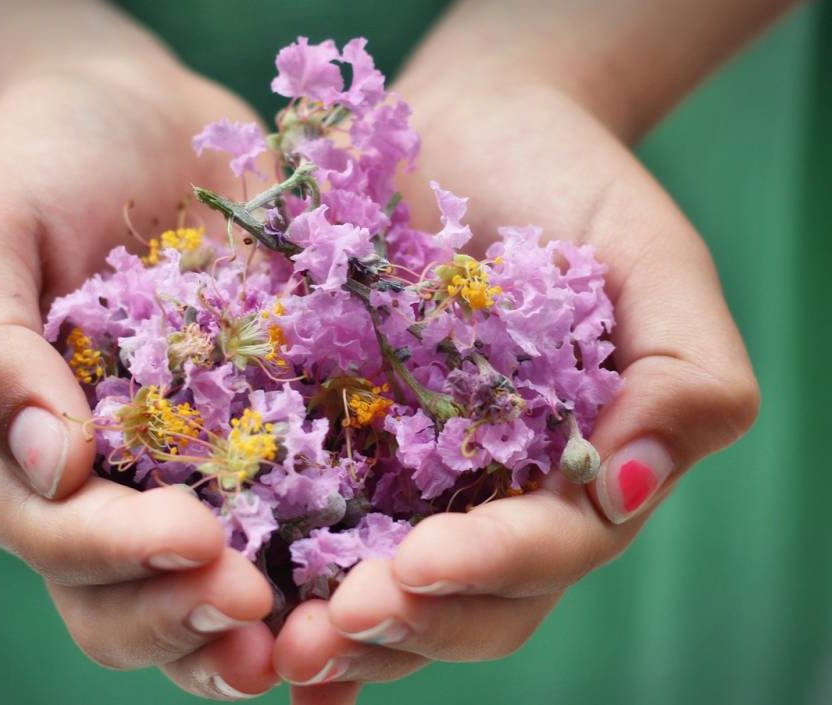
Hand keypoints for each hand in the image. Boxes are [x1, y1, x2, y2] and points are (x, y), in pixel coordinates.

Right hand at [0, 54, 279, 697]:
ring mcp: (187, 470)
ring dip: (257, 628)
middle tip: (259, 610)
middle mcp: (101, 488)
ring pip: (210, 589)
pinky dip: (325, 567)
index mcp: (13, 459)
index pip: (59, 539)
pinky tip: (378, 583)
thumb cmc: (37, 166)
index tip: (194, 537)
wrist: (132, 120)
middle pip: (131, 599)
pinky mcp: (264, 437)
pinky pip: (294, 518)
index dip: (122, 555)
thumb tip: (48, 465)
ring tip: (320, 636)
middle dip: (191, 616)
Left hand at [272, 78, 759, 701]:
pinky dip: (284, 579)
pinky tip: (239, 605)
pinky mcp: (338, 442)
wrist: (472, 126)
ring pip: (388, 589)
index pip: (544, 551)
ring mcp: (411, 478)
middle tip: (328, 631)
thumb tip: (630, 489)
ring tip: (274, 643)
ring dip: (337, 630)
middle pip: (463, 601)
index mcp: (574, 471)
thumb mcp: (653, 260)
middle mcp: (492, 494)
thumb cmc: (571, 182)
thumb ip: (687, 376)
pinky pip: (311, 524)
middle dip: (403, 623)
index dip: (488, 571)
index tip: (418, 564)